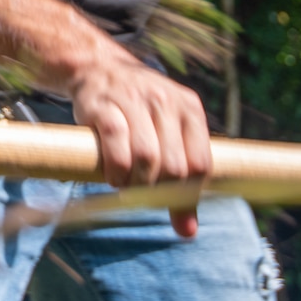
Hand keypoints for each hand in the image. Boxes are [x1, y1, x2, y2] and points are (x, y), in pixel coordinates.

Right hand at [63, 45, 212, 237]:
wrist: (98, 68)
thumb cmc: (138, 111)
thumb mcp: (168, 134)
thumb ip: (182, 177)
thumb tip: (188, 232)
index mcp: (190, 109)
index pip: (201, 164)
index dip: (187, 193)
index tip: (169, 203)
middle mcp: (166, 102)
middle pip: (174, 166)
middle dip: (159, 191)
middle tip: (143, 197)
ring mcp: (135, 101)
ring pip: (147, 156)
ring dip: (137, 184)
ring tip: (127, 188)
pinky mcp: (104, 105)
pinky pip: (116, 143)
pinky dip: (117, 170)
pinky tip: (113, 178)